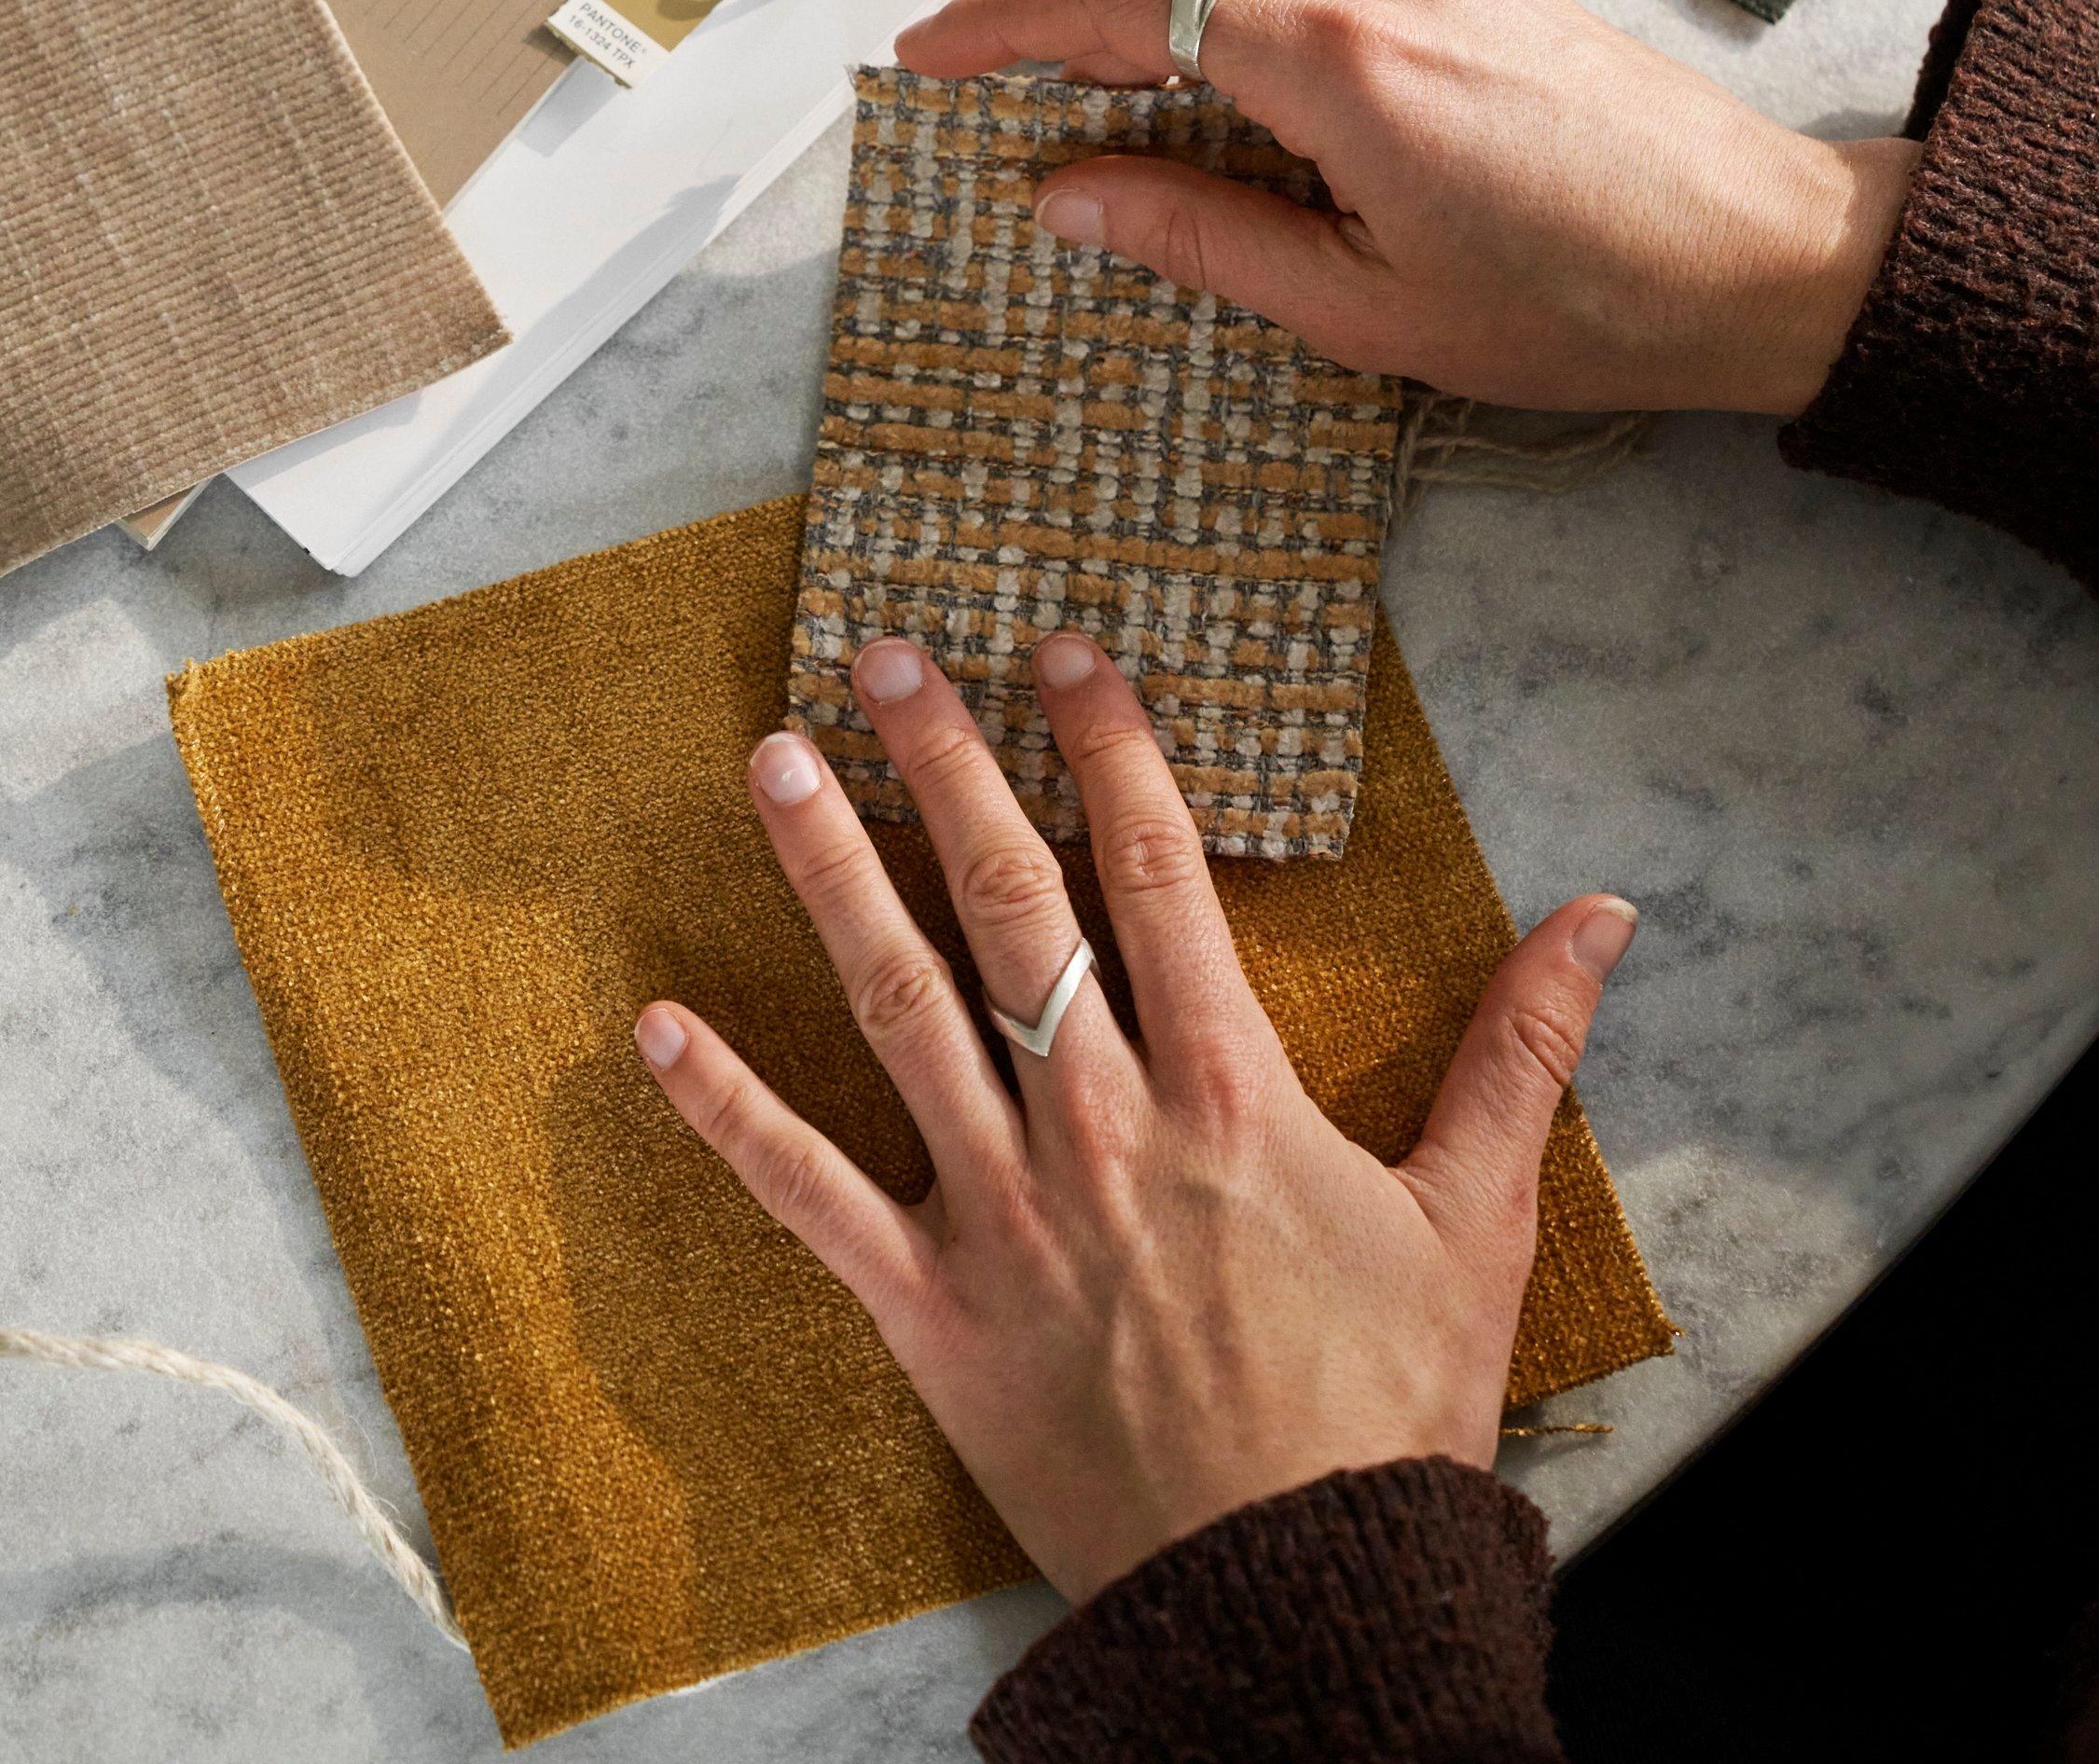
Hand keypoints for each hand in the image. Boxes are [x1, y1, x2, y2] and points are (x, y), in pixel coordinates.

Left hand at [634, 631, 1635, 1603]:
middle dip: (947, 765)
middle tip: (887, 655)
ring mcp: (1003, 1214)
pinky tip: (653, 1024)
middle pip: (1009, 904)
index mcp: (1229, 1095)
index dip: (1108, 745)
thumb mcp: (1479, 1220)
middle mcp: (1103, 1128)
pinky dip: (725, 1109)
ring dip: (827, 876)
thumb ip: (1522, 1051)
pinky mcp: (930, 1310)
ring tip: (773, 760)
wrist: (1301, 1604)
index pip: (1156, 871)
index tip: (1063, 650)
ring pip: (898, 1008)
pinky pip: (806, 1195)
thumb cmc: (1387, 1414)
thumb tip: (1602, 915)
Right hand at [891, 0, 1914, 417]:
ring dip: (1140, 17)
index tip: (925, 59)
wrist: (1767, 255)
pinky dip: (1224, 14)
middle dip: (1052, 19)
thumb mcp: (1366, 309)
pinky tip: (1208, 95)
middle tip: (981, 98)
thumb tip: (1067, 195)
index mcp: (1345, 61)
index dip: (999, 24)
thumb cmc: (1589, 299)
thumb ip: (1198, 238)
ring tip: (1083, 111)